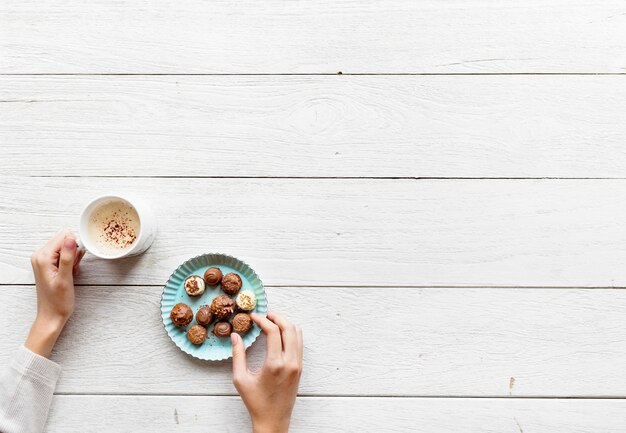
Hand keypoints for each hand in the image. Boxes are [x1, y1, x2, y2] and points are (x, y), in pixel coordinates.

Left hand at [25, 230, 84, 356]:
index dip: (75, 247)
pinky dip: (70, 261)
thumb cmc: (58, 301)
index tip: (74, 263)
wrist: (52, 315)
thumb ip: (67, 258)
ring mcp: (43, 259)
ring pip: (66, 246)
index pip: (64, 236)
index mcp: (42, 257)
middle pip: (65, 240)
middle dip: (74, 252)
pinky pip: (64, 253)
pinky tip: (69, 273)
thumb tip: (71, 239)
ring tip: (70, 272)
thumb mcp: (65, 279)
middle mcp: (40, 255)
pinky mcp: (48, 263)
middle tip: (72, 269)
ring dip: (73, 258)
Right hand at [231, 312, 302, 432]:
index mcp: (275, 364)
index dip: (263, 320)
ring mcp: (297, 364)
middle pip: (289, 327)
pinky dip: (291, 333)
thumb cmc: (256, 402)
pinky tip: (279, 334)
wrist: (274, 420)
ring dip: (285, 323)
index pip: (273, 331)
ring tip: (272, 322)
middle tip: (265, 315)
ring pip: (297, 333)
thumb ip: (237, 355)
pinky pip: (299, 343)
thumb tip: (235, 335)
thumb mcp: (240, 379)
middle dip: (277, 317)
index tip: (253, 317)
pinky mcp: (300, 367)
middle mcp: (290, 362)